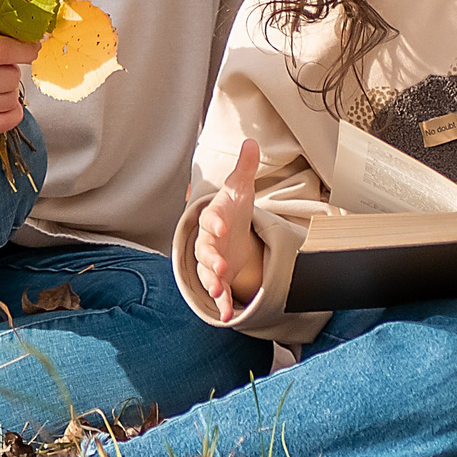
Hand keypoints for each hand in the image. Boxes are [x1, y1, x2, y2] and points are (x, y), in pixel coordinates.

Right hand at [0, 28, 39, 136]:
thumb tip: (33, 41)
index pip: (3, 50)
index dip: (25, 50)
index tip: (33, 49)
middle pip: (9, 77)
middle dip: (11, 71)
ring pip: (9, 100)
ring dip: (9, 92)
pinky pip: (2, 123)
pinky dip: (11, 113)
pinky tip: (3, 105)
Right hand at [194, 138, 266, 319]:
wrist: (227, 230)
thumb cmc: (232, 208)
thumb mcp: (240, 188)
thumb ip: (245, 168)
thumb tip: (251, 141)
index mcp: (213, 220)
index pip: (211, 221)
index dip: (215, 224)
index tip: (223, 226)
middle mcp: (208, 243)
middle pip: (205, 252)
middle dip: (212, 259)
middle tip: (221, 266)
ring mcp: (212, 262)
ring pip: (208, 274)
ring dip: (213, 282)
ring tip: (220, 291)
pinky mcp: (220, 277)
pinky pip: (218, 292)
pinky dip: (222, 304)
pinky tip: (228, 315)